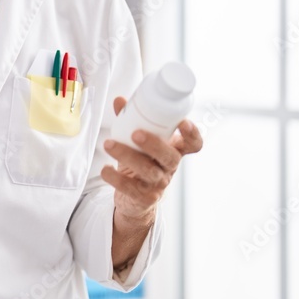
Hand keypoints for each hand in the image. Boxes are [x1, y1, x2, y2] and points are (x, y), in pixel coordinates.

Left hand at [101, 96, 203, 221]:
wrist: (134, 198)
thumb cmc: (139, 161)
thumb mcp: (137, 142)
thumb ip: (130, 120)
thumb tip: (120, 100)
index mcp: (173, 150)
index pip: (193, 145)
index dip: (192, 134)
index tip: (183, 122)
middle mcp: (169, 168)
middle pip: (169, 157)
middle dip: (154, 144)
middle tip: (136, 133)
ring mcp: (158, 184)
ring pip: (148, 171)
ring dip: (126, 155)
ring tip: (108, 144)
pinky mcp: (144, 198)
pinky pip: (130, 188)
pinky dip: (115, 177)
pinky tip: (105, 169)